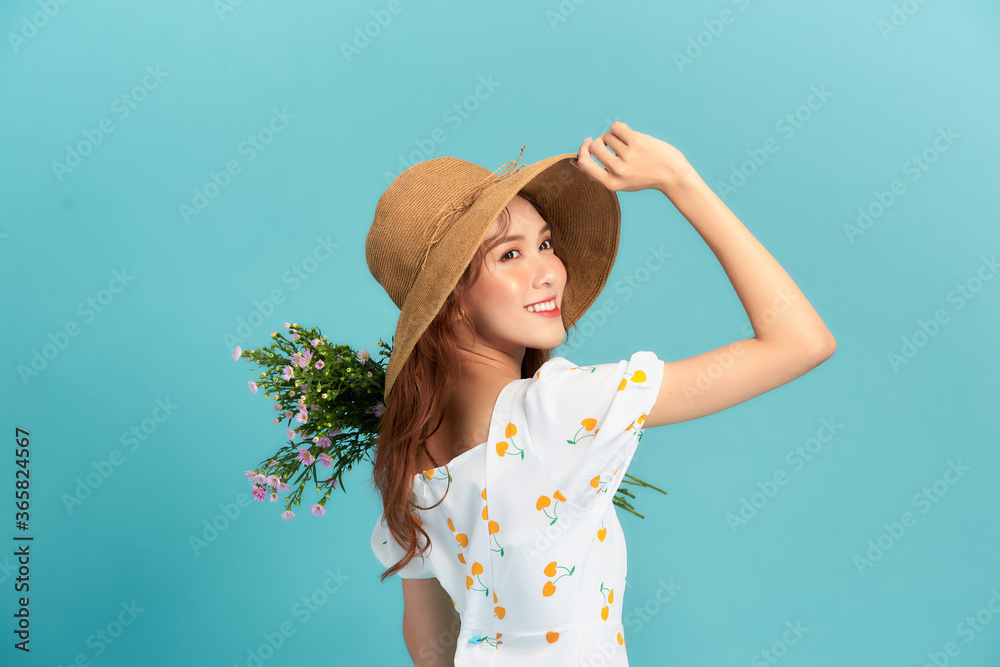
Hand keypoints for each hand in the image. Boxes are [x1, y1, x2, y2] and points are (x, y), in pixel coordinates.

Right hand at [570, 121, 691, 193]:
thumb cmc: (644, 177)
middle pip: (594, 146)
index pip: (584, 163)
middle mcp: (618, 171)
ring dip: (614, 136)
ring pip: (607, 136)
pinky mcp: (637, 142)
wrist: (673, 175)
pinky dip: (619, 128)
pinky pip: (616, 127)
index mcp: (611, 183)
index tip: (587, 143)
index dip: (582, 151)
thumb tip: (575, 161)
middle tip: (610, 142)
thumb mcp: (620, 182)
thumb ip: (599, 173)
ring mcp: (628, 156)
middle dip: (599, 141)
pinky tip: (628, 134)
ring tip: (627, 143)